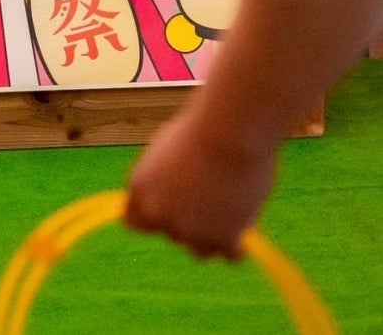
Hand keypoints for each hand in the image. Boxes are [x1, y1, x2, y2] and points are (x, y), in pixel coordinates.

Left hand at [124, 104, 277, 261]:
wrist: (231, 131)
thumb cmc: (204, 129)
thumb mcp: (169, 150)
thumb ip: (164, 180)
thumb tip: (172, 198)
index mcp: (139, 191)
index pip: (136, 222)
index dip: (156, 214)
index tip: (173, 206)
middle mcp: (159, 217)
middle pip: (173, 234)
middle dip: (190, 220)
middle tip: (213, 191)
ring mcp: (190, 232)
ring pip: (201, 250)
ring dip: (213, 235)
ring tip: (231, 205)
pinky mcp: (223, 240)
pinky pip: (231, 254)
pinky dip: (239, 243)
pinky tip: (246, 221)